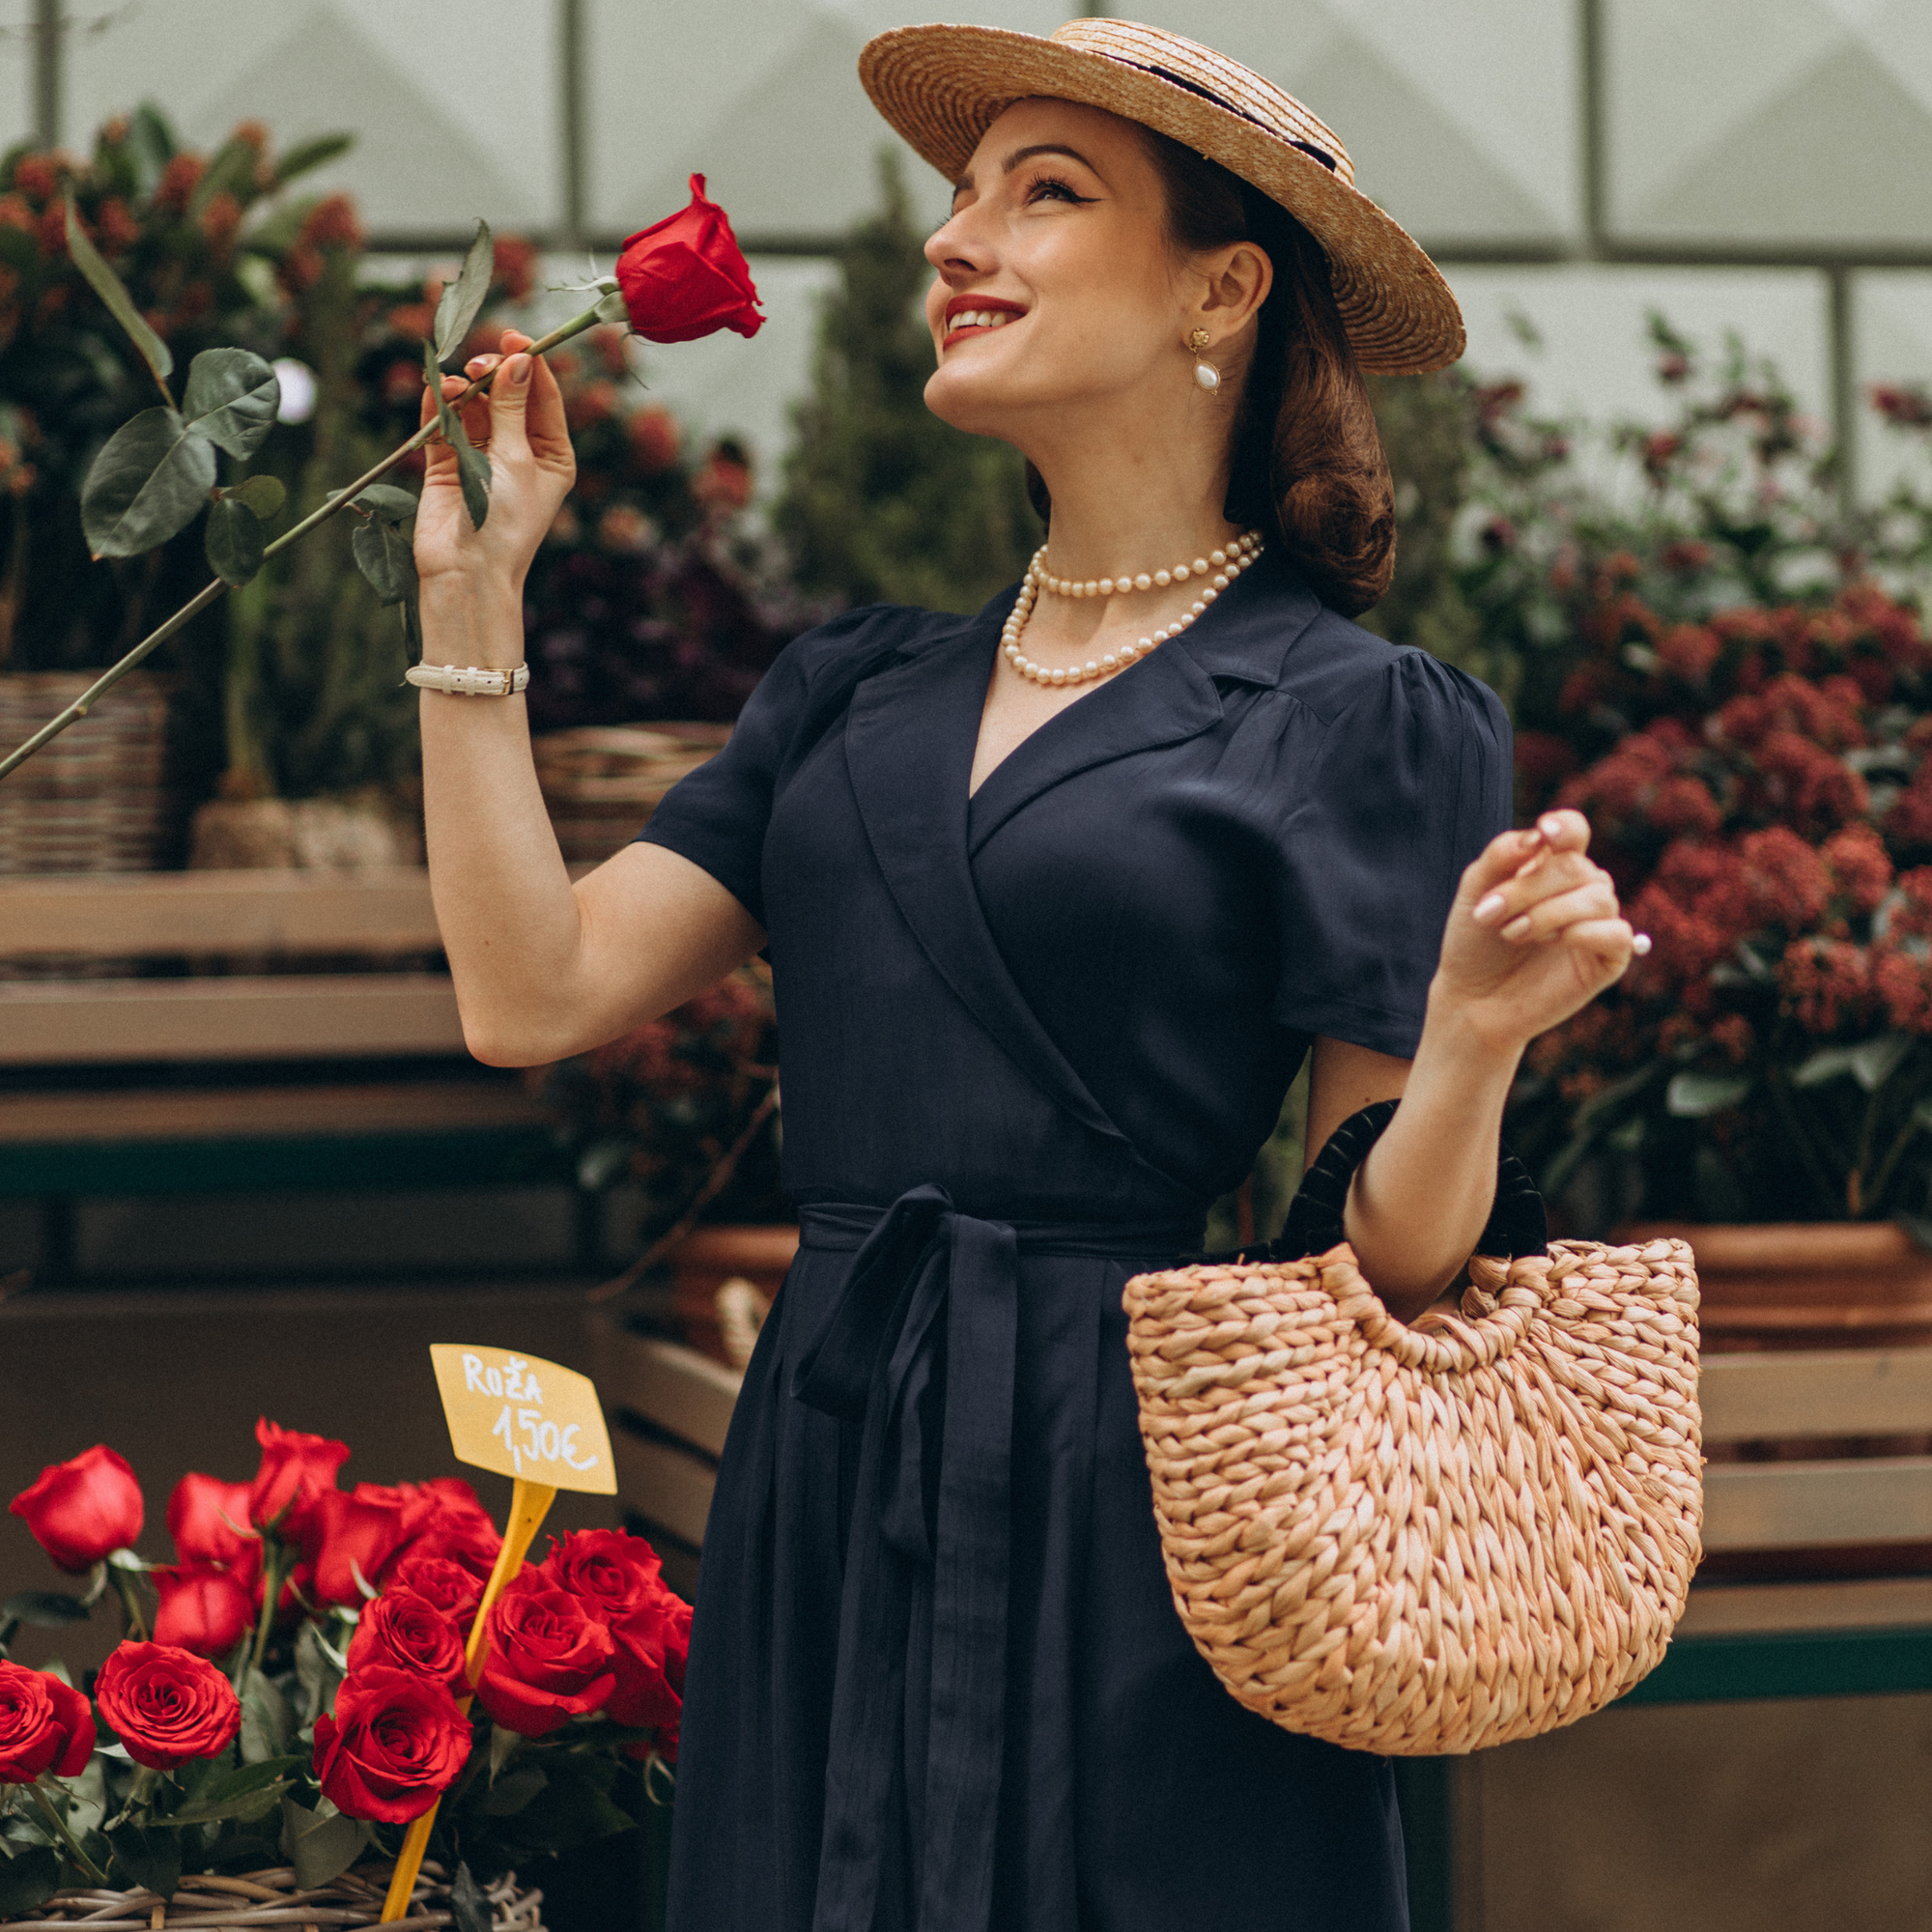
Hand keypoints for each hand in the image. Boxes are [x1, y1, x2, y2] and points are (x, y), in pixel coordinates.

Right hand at [412, 330, 575, 597]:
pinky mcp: (448, 463)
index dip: (530, 363)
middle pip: (506, 395)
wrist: (467, 570)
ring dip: (466, 389)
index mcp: (552, 455)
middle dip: (494, 374)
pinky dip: (440, 404)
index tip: (515, 336)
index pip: (543, 397)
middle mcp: (519, 452)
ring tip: (458, 385)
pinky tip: (437, 388)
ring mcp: (482, 456)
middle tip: (480, 366)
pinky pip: (444, 423)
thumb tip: (519, 360)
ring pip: (474, 406)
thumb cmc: (506, 521)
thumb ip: (513, 407)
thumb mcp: (518, 459)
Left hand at [1433, 810, 1635, 1056]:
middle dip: (1528, 889)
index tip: (1545, 833)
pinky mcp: (1608, 959)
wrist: (1472, 999)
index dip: (1565, 827)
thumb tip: (1538, 835)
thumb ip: (1502, 856)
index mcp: (1551, 866)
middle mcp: (1581, 889)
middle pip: (1575, 867)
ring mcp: (1597, 923)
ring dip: (1549, 913)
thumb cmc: (1474, 943)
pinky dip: (1584, 932)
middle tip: (1490, 914)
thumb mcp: (1475, 892)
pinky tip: (1552, 942)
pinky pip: (1617, 933)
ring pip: (1598, 898)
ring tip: (1511, 934)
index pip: (1573, 832)